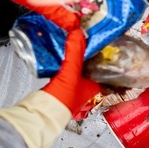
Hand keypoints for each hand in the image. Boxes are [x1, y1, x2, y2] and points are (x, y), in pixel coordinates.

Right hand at [0, 0, 101, 116]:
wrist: (41, 114)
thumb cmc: (61, 101)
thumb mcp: (71, 73)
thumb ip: (75, 53)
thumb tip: (78, 34)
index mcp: (94, 86)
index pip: (106, 69)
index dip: (107, 56)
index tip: (106, 43)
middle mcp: (86, 87)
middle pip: (91, 66)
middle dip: (90, 53)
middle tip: (89, 38)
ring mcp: (73, 86)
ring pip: (79, 67)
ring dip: (77, 56)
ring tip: (77, 42)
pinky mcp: (61, 84)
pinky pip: (66, 69)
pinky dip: (66, 60)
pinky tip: (63, 53)